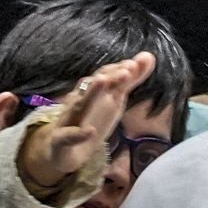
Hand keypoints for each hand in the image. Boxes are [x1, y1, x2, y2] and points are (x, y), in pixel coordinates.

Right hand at [11, 51, 155, 198]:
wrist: (60, 151)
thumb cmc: (88, 121)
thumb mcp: (113, 101)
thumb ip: (129, 80)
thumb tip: (148, 56)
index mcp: (92, 93)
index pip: (105, 77)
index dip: (119, 69)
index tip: (136, 63)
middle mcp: (78, 102)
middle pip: (92, 86)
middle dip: (108, 76)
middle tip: (127, 70)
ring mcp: (67, 120)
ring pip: (77, 105)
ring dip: (90, 94)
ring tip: (103, 82)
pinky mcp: (60, 141)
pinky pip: (68, 136)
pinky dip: (78, 133)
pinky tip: (90, 132)